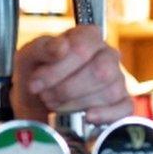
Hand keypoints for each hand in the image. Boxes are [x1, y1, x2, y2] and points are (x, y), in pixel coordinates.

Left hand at [12, 25, 131, 123]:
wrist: (35, 100)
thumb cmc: (36, 72)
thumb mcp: (28, 56)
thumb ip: (43, 48)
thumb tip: (61, 47)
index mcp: (88, 36)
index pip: (82, 49)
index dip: (57, 70)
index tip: (35, 83)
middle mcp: (107, 54)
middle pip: (100, 72)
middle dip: (66, 89)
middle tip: (46, 97)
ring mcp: (117, 79)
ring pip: (109, 92)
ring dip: (76, 103)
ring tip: (56, 104)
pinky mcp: (121, 102)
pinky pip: (124, 109)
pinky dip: (106, 115)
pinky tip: (88, 117)